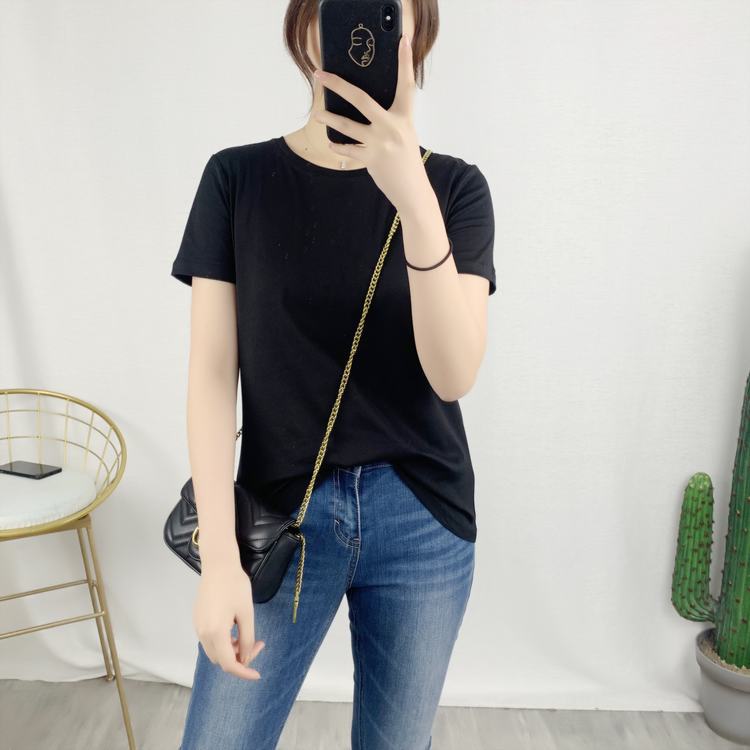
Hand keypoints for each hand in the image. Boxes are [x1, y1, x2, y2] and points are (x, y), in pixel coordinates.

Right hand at [193, 560, 264, 679]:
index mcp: (216, 633)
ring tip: (248, 637)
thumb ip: (247, 639)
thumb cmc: (236, 586)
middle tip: (258, 644)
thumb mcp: (246, 613)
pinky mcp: (197, 619)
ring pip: (214, 651)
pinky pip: (210, 640)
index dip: (244, 672)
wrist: (218, 565)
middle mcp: (203, 633)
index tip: (257, 674)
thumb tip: (246, 658)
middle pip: (221, 660)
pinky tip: (235, 629)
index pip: (229, 664)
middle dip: (240, 658)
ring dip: (231, 650)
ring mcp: (198, 626)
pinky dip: (223, 642)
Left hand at [313, 33, 428, 214]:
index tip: (402, 40)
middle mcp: (392, 127)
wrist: (412, 189)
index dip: (405, 61)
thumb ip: (390, 119)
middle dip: (338, 85)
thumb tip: (365, 106)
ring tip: (319, 115)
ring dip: (330, 119)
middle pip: (361, 99)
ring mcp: (380, 143)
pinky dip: (338, 146)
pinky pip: (348, 150)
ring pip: (348, 126)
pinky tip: (332, 143)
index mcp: (404, 117)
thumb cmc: (406, 160)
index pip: (406, 84)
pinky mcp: (371, 159)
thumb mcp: (404, 134)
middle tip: (321, 75)